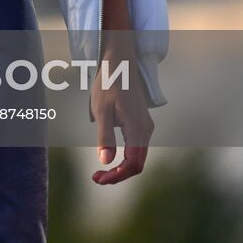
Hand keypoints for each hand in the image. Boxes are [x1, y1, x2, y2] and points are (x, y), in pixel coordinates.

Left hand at [89, 47, 153, 184]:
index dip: (117, 176)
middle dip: (118, 175)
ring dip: (121, 168)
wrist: (119, 63)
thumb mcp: (101, 111)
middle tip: (97, 178)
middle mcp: (146, 130)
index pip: (133, 163)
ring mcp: (145, 127)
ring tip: (101, 172)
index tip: (98, 178)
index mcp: (137, 128)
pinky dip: (125, 158)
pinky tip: (111, 159)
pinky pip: (136, 148)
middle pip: (137, 163)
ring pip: (138, 157)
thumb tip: (106, 161)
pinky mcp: (141, 124)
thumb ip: (105, 136)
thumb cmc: (108, 84)